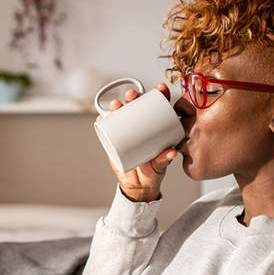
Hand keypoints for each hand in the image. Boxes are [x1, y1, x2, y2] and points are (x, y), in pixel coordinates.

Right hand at [96, 83, 177, 201]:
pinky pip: (108, 127)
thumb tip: (171, 151)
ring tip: (116, 105)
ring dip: (117, 105)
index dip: (160, 95)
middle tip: (132, 96)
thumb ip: (165, 159)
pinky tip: (101, 116)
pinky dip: (103, 120)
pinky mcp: (114, 140)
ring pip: (121, 113)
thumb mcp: (160, 165)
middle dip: (134, 96)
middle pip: (137, 105)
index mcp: (155, 127)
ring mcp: (126, 131)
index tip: (161, 89)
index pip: (158, 106)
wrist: (138, 185)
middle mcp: (140, 125)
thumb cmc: (153, 172)